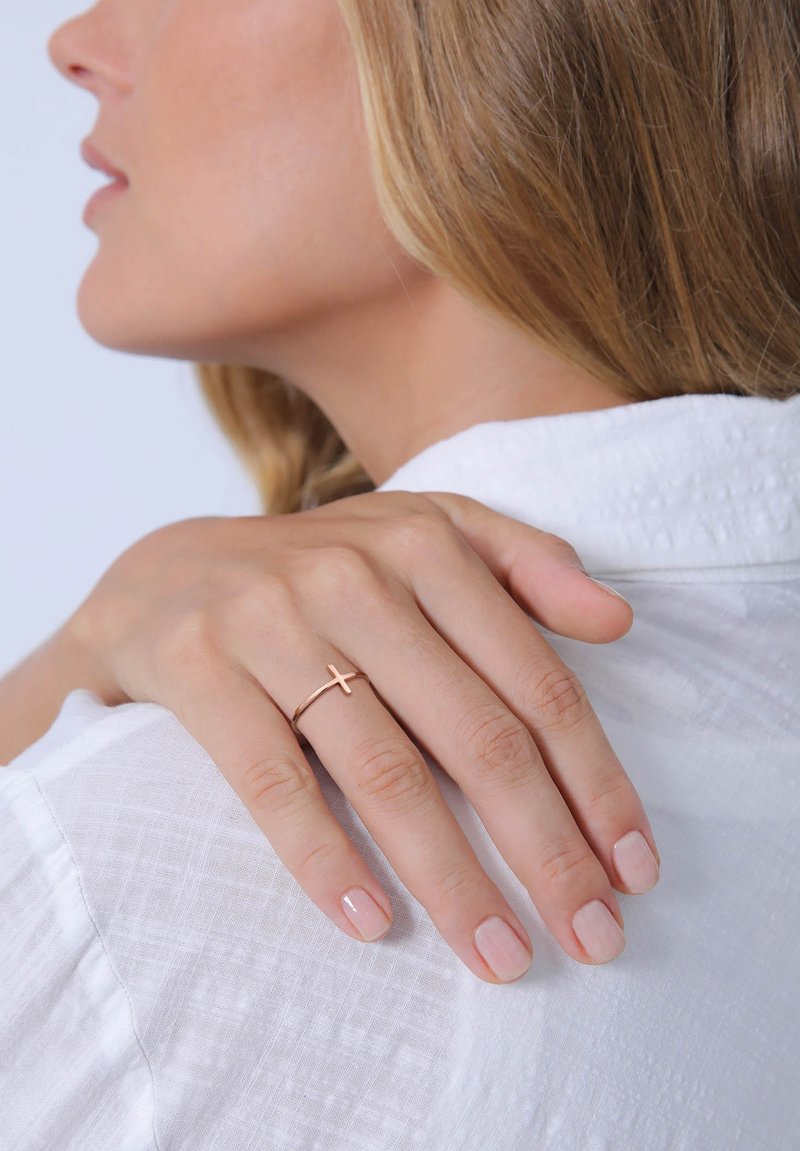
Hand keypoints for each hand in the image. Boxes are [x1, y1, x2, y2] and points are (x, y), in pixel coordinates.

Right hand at [66, 491, 659, 983]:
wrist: (162, 574)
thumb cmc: (319, 571)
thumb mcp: (423, 535)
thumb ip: (525, 564)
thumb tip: (620, 620)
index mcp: (426, 547)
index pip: (535, 684)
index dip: (594, 783)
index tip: (632, 870)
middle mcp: (355, 579)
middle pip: (477, 737)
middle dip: (546, 850)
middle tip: (592, 939)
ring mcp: (273, 623)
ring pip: (385, 771)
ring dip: (453, 878)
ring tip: (500, 955)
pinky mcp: (200, 669)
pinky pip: (272, 780)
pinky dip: (325, 857)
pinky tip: (373, 923)